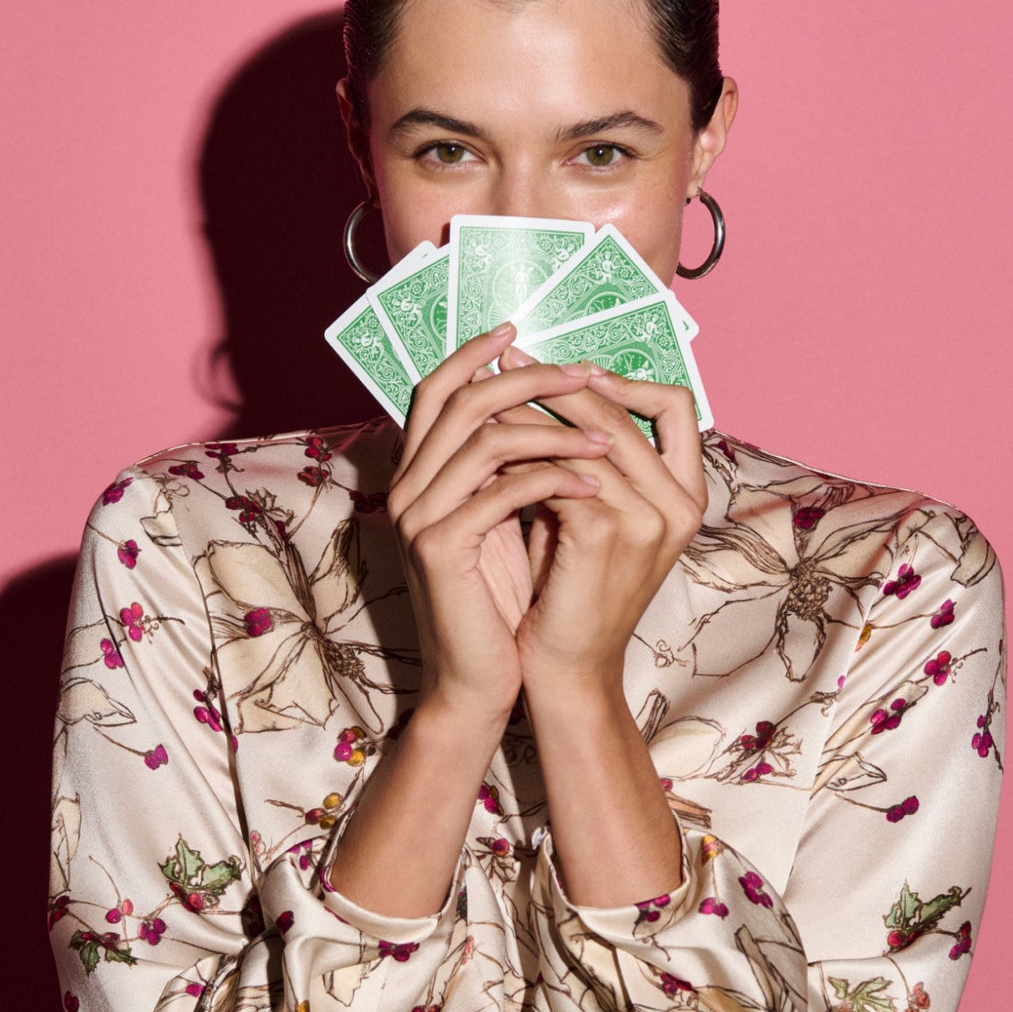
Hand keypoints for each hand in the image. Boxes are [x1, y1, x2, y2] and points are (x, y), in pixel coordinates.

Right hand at [386, 323, 616, 727]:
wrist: (477, 681)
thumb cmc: (497, 603)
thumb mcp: (502, 522)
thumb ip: (504, 468)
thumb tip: (542, 406)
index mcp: (416, 474)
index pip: (435, 389)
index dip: (475, 352)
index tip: (523, 330)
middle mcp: (405, 487)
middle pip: (460, 400)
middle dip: (530, 380)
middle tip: (585, 373)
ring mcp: (416, 517)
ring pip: (485, 441)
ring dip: (555, 432)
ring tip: (607, 441)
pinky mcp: (438, 549)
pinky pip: (501, 493)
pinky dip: (554, 482)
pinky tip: (596, 489)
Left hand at [497, 354, 708, 700]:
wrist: (564, 671)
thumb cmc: (569, 597)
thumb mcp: (591, 520)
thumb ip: (588, 467)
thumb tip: (548, 395)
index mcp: (687, 497)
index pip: (677, 405)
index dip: (625, 379)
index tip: (570, 371)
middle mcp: (679, 505)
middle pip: (623, 411)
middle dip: (559, 382)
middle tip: (508, 361)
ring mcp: (647, 521)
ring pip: (589, 436)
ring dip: (532, 411)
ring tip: (489, 397)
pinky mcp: (603, 536)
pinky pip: (558, 472)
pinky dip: (521, 456)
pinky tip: (488, 451)